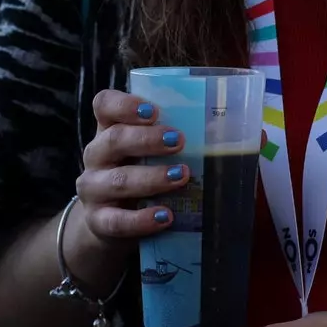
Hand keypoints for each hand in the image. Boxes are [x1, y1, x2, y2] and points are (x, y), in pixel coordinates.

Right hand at [74, 89, 191, 255]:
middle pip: (114, 140)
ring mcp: (93, 189)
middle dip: (147, 139)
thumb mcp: (151, 150)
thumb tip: (233, 128)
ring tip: (181, 176)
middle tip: (178, 140)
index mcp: (109, 129)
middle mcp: (97, 156)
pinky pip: (117, 221)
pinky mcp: (98, 221)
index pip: (104, 105)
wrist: (113, 221)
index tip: (153, 110)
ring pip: (118, 181)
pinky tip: (165, 216)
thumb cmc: (142, 172)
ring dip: (151, 178)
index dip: (124, 104)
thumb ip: (175, 135)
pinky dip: (142, 219)